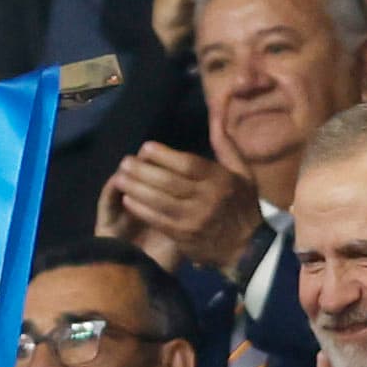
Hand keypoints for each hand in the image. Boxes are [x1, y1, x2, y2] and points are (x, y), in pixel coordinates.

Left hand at [108, 145, 259, 274]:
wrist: (247, 249)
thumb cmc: (242, 206)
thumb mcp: (242, 173)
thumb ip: (226, 146)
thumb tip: (217, 117)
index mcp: (220, 180)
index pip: (188, 164)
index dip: (164, 155)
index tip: (146, 148)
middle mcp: (206, 199)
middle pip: (169, 182)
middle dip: (143, 171)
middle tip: (124, 162)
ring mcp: (194, 219)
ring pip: (160, 201)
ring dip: (137, 189)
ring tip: (119, 178)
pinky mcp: (183, 237)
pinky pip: (158, 220)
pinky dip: (141, 210)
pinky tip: (127, 200)